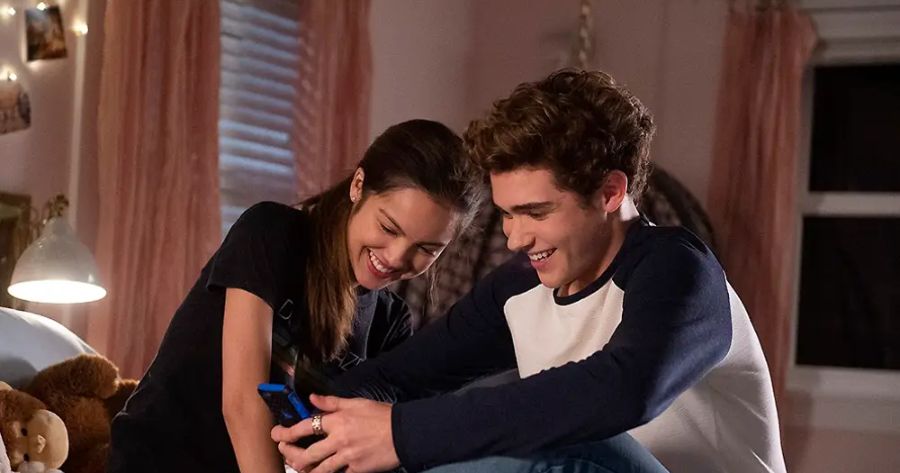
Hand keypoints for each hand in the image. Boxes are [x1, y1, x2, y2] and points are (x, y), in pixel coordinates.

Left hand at [271, 395, 399, 472]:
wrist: (404, 432)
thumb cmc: (382, 416)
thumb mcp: (356, 403)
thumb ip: (332, 402)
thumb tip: (312, 398)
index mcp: (338, 421)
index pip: (305, 427)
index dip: (287, 432)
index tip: (278, 434)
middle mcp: (339, 440)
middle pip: (306, 455)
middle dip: (290, 455)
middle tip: (284, 452)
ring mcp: (347, 458)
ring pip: (319, 470)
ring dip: (305, 469)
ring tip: (299, 466)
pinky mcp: (357, 470)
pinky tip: (324, 471)